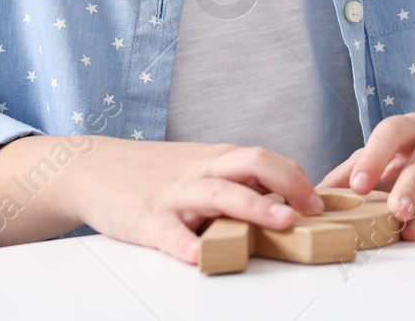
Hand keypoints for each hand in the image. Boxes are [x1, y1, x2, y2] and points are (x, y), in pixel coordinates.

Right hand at [66, 138, 325, 264]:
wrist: (93, 167)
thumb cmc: (153, 172)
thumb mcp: (199, 168)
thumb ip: (234, 180)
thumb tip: (279, 201)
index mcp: (217, 160)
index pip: (267, 159)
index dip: (297, 177)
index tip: (321, 199)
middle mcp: (202, 171)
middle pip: (253, 164)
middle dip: (288, 183)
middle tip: (312, 209)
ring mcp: (175, 194)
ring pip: (219, 193)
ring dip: (254, 206)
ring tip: (281, 222)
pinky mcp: (146, 218)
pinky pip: (168, 231)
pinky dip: (183, 242)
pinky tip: (196, 255)